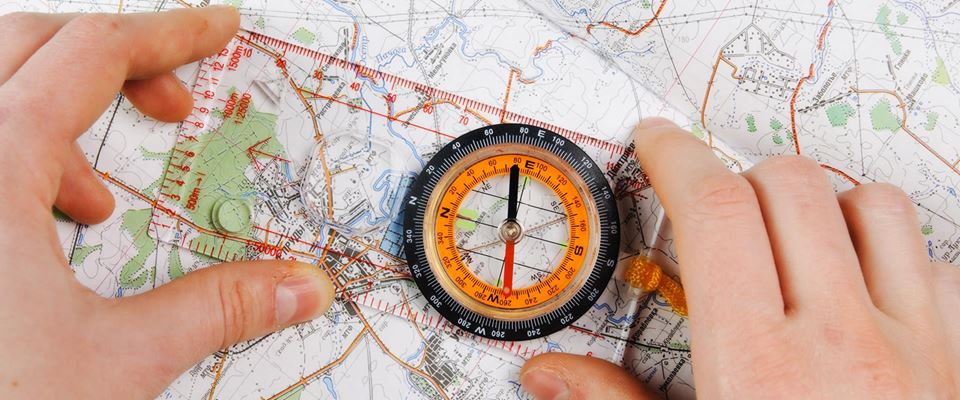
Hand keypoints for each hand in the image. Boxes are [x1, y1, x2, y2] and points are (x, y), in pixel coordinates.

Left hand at [0, 8, 332, 397]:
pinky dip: (12, 164)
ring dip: (50, 113)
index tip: (220, 29)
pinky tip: (42, 233)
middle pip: (25, 43)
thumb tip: (301, 286)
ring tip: (98, 195)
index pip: (94, 53)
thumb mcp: (117, 362)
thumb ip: (219, 309)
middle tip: (172, 99)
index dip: (171, 33)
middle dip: (110, 57)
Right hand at [521, 118, 958, 398]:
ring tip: (782, 233)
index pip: (714, 211)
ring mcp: (914, 347)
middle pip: (787, 186)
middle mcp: (841, 342)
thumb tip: (547, 379)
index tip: (658, 144)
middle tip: (708, 208)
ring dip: (819, 201)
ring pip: (871, 205)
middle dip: (737, 177)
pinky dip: (892, 250)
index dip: (676, 156)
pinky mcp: (959, 361)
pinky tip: (857, 284)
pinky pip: (936, 263)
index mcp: (756, 367)